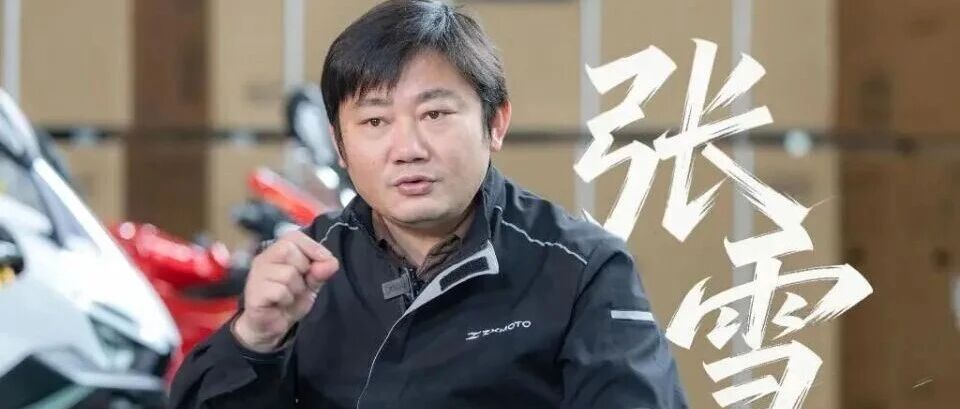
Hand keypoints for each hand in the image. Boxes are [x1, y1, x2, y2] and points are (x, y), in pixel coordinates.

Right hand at [233, 230, 338, 351]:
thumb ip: (320, 272)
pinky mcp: (254, 293)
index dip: (312, 247)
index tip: (324, 261)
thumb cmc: (288, 301)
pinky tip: (281, 304)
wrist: (269, 327)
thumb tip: (331, 262)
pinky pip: (279, 290)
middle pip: (288, 250)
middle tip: (300, 284)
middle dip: (303, 268)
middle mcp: (264, 260)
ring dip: (296, 288)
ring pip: (287, 273)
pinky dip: (286, 299)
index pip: (293, 237)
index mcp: (277, 253)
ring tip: (289, 296)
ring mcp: (256, 276)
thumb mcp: (310, 285)